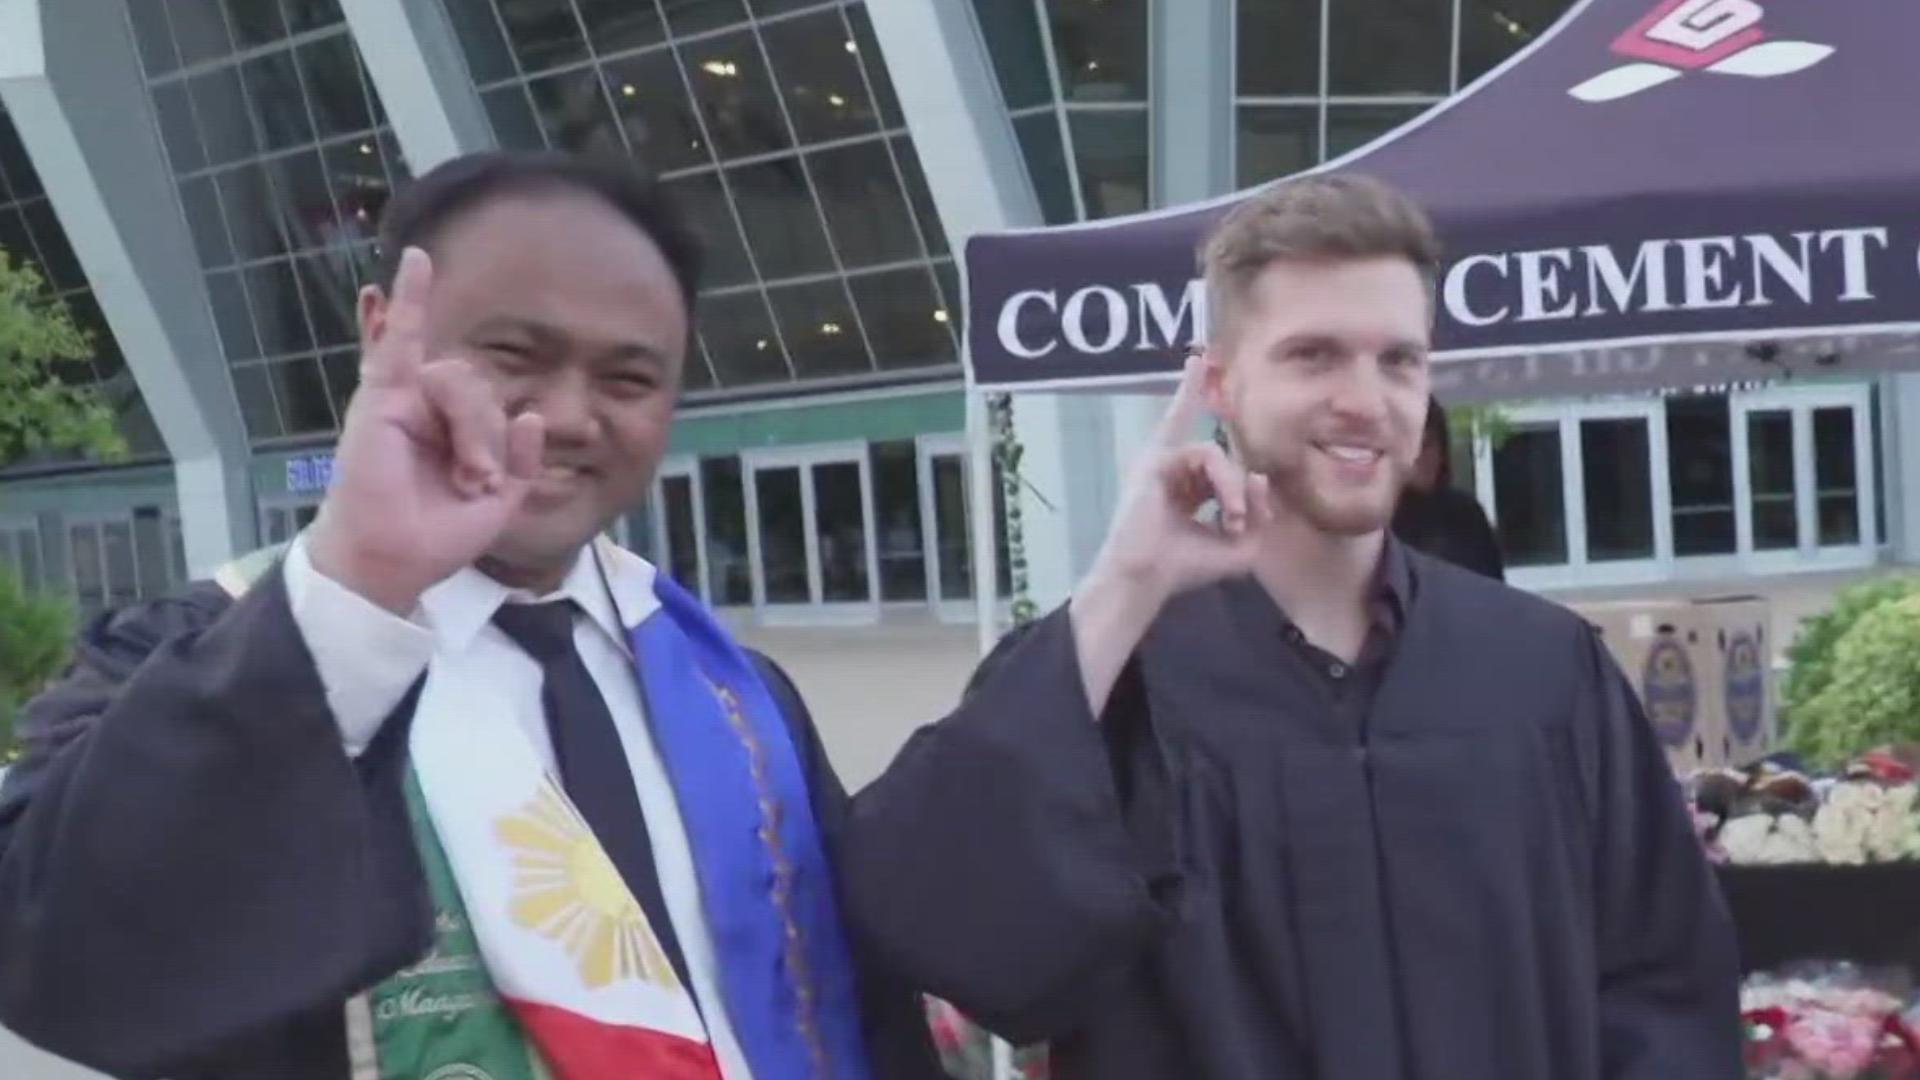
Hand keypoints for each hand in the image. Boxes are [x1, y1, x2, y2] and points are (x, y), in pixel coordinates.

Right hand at [305, 248, 545, 612]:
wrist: (392, 559)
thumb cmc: (436, 537)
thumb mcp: (500, 504)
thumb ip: (522, 462)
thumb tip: (529, 416)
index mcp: (457, 434)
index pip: (490, 408)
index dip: (495, 440)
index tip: (484, 483)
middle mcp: (431, 411)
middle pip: (480, 390)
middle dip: (489, 438)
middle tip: (478, 482)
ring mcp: (405, 399)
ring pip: (461, 381)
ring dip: (472, 430)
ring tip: (466, 472)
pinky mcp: (383, 397)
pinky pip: (399, 337)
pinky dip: (409, 299)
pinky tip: (418, 261)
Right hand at [1087, 354, 1271, 606]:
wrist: (1146, 579)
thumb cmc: (1184, 567)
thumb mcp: (1239, 546)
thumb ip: (1258, 514)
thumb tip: (1259, 478)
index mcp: (1183, 487)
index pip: (1202, 447)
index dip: (1198, 403)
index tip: (1202, 364)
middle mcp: (1171, 470)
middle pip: (1208, 447)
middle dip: (1227, 474)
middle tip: (1236, 523)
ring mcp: (1161, 463)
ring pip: (1214, 455)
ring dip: (1232, 488)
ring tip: (1233, 520)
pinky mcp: (1155, 462)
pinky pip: (1204, 453)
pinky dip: (1223, 482)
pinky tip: (1227, 508)